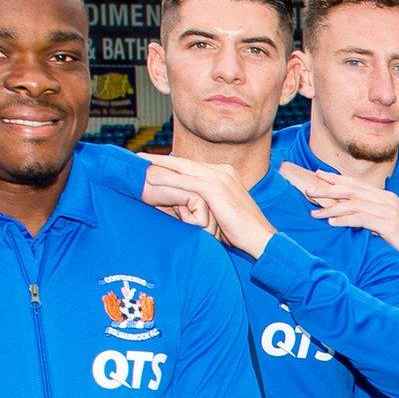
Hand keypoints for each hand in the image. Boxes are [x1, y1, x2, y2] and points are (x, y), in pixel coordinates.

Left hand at [139, 156, 275, 258]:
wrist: (262, 239)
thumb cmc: (241, 232)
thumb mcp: (219, 211)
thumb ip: (202, 203)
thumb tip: (179, 205)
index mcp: (225, 173)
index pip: (191, 165)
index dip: (169, 163)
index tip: (150, 163)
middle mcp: (223, 171)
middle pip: (183, 162)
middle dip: (158, 160)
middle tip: (136, 159)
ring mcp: (220, 177)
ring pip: (181, 168)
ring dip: (157, 166)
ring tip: (137, 166)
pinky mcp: (216, 188)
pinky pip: (185, 181)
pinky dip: (166, 179)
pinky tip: (150, 179)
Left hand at [278, 163, 398, 273]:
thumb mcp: (388, 223)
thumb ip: (371, 216)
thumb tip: (350, 216)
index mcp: (386, 197)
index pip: (356, 184)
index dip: (336, 179)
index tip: (318, 175)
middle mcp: (386, 200)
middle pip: (351, 190)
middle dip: (328, 189)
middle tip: (308, 191)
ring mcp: (388, 211)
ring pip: (353, 203)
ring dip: (331, 208)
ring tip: (314, 213)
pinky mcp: (389, 224)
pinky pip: (361, 218)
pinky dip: (345, 219)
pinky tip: (332, 222)